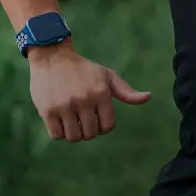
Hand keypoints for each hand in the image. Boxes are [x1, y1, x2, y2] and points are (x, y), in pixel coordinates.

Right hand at [29, 41, 150, 141]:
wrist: (52, 57)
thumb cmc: (83, 69)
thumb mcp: (107, 76)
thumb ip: (126, 91)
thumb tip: (147, 97)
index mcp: (101, 93)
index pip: (108, 126)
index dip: (103, 126)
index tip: (97, 118)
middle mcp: (84, 100)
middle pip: (91, 134)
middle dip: (89, 130)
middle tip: (83, 120)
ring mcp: (65, 106)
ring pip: (74, 137)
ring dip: (74, 133)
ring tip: (71, 121)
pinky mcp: (47, 110)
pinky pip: (56, 135)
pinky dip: (59, 133)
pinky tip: (60, 121)